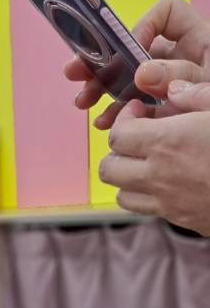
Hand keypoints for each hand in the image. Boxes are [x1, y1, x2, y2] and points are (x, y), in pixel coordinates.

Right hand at [65, 0, 209, 128]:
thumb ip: (186, 80)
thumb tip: (147, 74)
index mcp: (202, 43)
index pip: (168, 13)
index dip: (145, 24)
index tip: (131, 50)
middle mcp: (182, 59)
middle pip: (137, 46)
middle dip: (106, 58)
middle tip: (81, 72)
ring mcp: (170, 86)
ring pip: (129, 77)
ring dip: (103, 88)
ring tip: (85, 102)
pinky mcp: (163, 111)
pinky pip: (134, 106)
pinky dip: (117, 113)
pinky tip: (106, 124)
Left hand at [97, 98, 209, 233]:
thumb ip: (199, 94)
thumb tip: (172, 89)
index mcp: (168, 142)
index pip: (117, 134)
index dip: (123, 119)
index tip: (140, 110)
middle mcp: (159, 175)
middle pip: (109, 167)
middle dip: (117, 148)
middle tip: (139, 134)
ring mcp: (166, 202)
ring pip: (119, 193)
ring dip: (126, 174)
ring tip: (148, 158)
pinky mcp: (179, 219)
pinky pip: (143, 209)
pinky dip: (143, 195)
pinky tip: (166, 179)